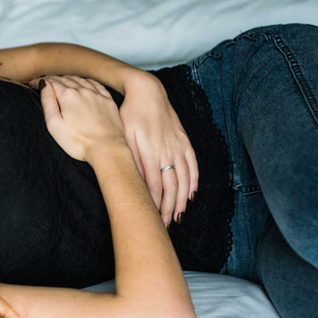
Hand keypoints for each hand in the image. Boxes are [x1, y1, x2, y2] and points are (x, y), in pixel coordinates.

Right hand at [28, 75, 126, 162]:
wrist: (106, 148)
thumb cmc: (78, 141)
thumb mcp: (54, 124)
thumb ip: (48, 102)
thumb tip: (43, 85)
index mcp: (68, 96)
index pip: (50, 82)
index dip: (39, 81)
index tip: (32, 84)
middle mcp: (82, 90)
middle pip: (64, 79)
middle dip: (52, 80)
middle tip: (45, 84)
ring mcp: (96, 94)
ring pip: (79, 79)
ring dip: (68, 79)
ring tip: (61, 83)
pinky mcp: (107, 100)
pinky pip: (95, 84)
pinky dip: (85, 81)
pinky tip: (83, 84)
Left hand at [118, 73, 198, 226]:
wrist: (148, 92)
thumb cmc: (129, 115)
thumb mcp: (124, 135)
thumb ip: (130, 160)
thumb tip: (133, 183)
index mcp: (149, 151)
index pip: (153, 186)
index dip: (153, 205)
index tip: (150, 219)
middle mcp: (166, 151)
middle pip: (171, 187)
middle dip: (168, 209)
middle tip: (163, 226)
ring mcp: (178, 146)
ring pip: (184, 179)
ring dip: (181, 201)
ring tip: (177, 216)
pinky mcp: (185, 141)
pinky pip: (193, 166)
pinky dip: (193, 182)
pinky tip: (190, 196)